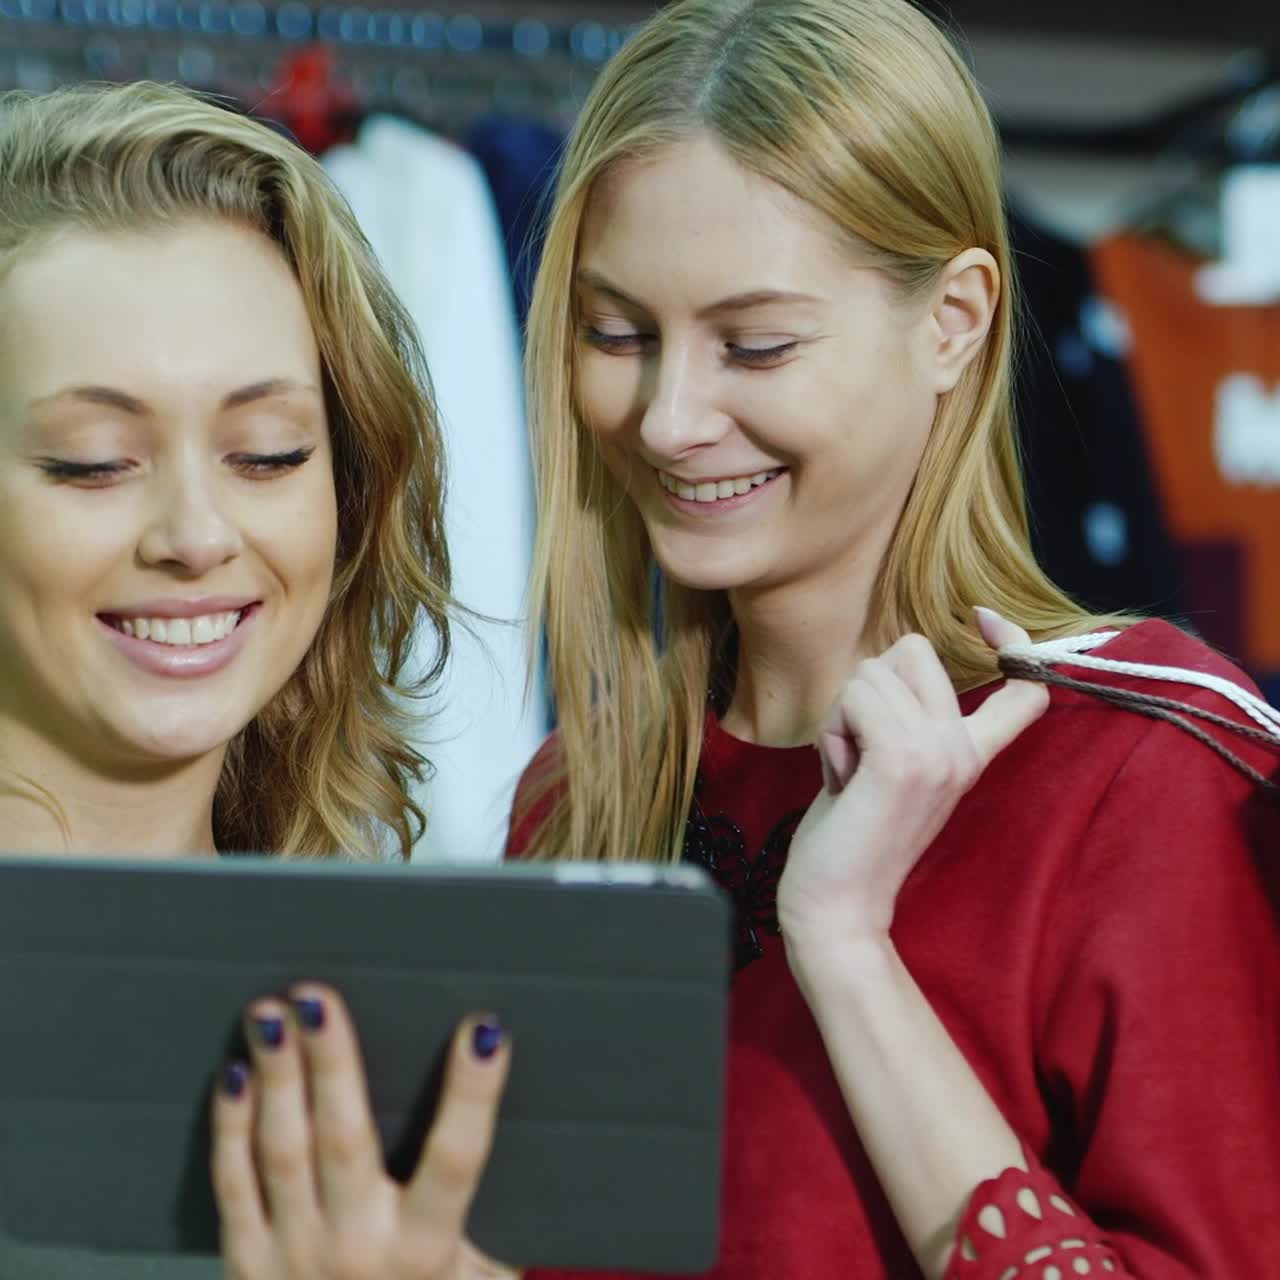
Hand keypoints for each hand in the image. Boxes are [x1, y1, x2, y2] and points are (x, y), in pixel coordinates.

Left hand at [211, 986, 517, 1279]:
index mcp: (427, 1255)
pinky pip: (234, 1187)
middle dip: (332, 1062)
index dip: (473, 1093)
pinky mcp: (249, 1267)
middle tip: (317, 995)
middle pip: (345, 1141)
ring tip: (270, 1013)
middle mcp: (358, 1252)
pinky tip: (233, 1075)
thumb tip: (531, 1141)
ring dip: (277, 1078)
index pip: (457, 1159)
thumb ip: (494, 1231)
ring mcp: (295, 1258)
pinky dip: (231, 1130)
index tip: (484, 1029)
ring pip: (283, 1153)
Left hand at [777, 609, 1048, 959]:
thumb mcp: (891, 766)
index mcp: (970, 753)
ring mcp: (937, 753)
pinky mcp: (902, 761)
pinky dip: (832, 729)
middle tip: (860, 747)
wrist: (837, 906)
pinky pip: (855, 697)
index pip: (1028, 689)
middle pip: (915, 649)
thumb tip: (887, 660)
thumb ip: (903, 719)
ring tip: (848, 769)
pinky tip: (839, 776)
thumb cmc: (850, 833)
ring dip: (841, 713)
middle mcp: (963, 749)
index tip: (985, 620)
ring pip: (872, 671)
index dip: (1017, 642)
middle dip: (867, 685)